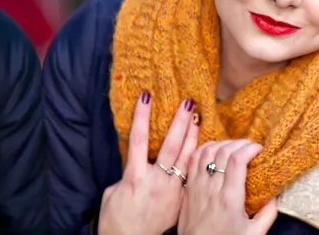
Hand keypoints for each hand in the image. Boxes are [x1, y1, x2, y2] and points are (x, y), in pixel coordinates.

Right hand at [98, 92, 198, 234]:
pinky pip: (191, 176)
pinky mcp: (181, 199)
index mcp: (134, 176)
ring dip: (192, 136)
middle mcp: (155, 180)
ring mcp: (171, 190)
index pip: (138, 139)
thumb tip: (138, 164)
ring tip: (198, 117)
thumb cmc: (117, 221)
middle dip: (179, 122)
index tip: (146, 96)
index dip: (142, 116)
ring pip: (186, 158)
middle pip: (170, 145)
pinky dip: (197, 161)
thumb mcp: (113, 194)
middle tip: (188, 102)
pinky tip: (205, 148)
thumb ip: (129, 174)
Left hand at [178, 140, 277, 234]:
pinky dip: (205, 148)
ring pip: (207, 150)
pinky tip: (215, 150)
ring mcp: (197, 186)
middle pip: (223, 151)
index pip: (237, 160)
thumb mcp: (254, 234)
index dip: (249, 148)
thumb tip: (275, 195)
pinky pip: (193, 159)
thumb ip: (268, 214)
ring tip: (234, 147)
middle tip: (250, 146)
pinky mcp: (188, 187)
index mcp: (230, 199)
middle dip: (240, 143)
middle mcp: (212, 189)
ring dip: (223, 143)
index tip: (259, 149)